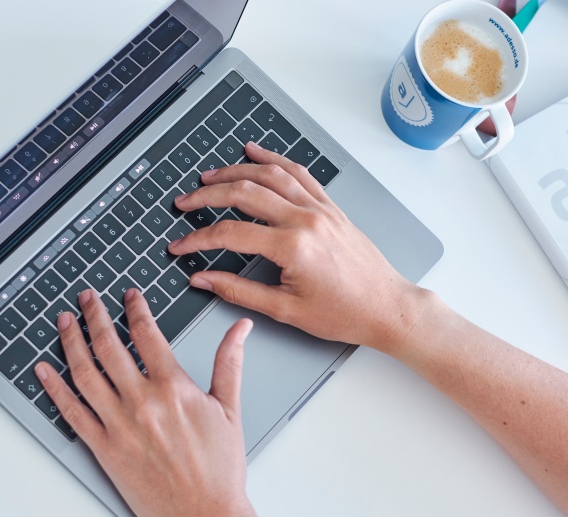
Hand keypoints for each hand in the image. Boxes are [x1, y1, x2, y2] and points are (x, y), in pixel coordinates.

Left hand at [33, 288, 271, 516]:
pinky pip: (72, 414)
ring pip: (85, 374)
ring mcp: (119, 426)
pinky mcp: (104, 450)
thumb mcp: (230, 409)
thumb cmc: (220, 467)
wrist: (206, 514)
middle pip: (109, 347)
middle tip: (87, 298)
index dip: (135, 309)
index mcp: (174, 389)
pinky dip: (55, 389)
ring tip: (64, 321)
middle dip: (95, 316)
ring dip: (71, 342)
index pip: (147, 334)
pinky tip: (45, 371)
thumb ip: (229, 362)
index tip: (129, 296)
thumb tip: (240, 329)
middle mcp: (142, 402)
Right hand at [169, 142, 428, 351]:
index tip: (180, 246)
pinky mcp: (331, 207)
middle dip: (208, 196)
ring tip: (210, 176)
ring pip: (271, 175)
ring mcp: (321, 209)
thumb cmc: (345, 313)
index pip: (230, 234)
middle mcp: (306, 219)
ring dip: (236, 171)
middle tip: (185, 202)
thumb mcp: (287, 310)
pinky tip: (257, 154)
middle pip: (245, 193)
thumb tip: (204, 280)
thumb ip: (240, 291)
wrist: (387, 307)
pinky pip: (299, 173)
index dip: (198, 239)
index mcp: (293, 247)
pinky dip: (275, 161)